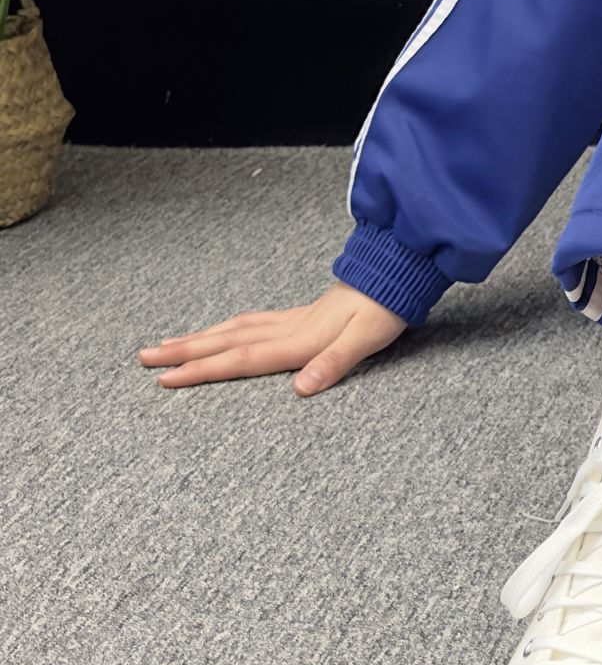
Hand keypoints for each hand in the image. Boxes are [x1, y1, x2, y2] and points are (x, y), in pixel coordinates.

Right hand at [138, 281, 407, 396]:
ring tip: (165, 345)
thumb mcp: (366, 340)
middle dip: (183, 353)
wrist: (396, 275)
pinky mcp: (297, 316)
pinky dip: (223, 330)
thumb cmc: (384, 311)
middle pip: (225, 343)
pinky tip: (217, 333)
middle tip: (143, 358)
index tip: (166, 379)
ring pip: (232, 330)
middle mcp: (287, 328)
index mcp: (298, 339)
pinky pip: (248, 323)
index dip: (202, 370)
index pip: (240, 359)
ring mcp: (289, 320)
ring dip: (197, 339)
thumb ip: (333, 363)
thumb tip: (301, 389)